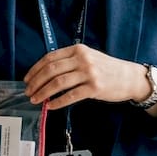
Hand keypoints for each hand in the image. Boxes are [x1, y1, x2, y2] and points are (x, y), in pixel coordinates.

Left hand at [24, 44, 147, 109]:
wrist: (129, 77)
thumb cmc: (107, 69)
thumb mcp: (88, 57)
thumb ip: (70, 61)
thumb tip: (46, 73)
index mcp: (78, 50)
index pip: (50, 58)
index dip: (35, 69)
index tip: (27, 79)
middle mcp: (82, 59)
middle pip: (51, 70)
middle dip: (36, 82)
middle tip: (28, 92)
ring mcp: (89, 73)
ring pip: (58, 83)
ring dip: (43, 93)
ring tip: (36, 100)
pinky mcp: (94, 87)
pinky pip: (70, 96)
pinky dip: (57, 102)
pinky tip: (50, 106)